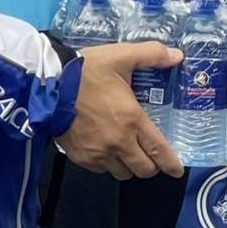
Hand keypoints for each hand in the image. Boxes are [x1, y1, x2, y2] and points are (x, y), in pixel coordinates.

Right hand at [57, 42, 184, 180]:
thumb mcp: (123, 55)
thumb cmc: (88, 71)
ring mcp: (97, 153)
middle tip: (153, 155)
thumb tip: (177, 56)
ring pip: (122, 173)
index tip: (177, 169)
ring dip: (130, 166)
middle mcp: (117, 143)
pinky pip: (101, 170)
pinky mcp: (80, 157)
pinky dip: (109, 164)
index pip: (158, 151)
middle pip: (143, 169)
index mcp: (132, 120)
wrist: (49, 85)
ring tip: (132, 151)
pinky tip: (109, 149)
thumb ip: (152, 54)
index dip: (171, 164)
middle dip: (152, 165)